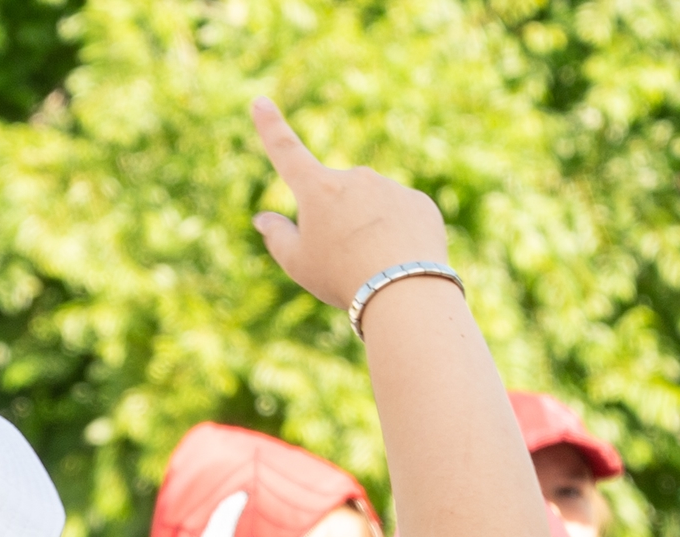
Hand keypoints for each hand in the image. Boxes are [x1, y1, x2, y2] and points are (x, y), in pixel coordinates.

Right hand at [249, 98, 450, 312]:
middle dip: (337, 220)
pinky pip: (401, 216)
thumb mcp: (298, 264)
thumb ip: (277, 237)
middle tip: (343, 261)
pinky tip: (399, 260)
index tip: (259, 101)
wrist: (404, 290)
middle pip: (337, 197)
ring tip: (374, 266)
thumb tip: (263, 218)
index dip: (270, 127)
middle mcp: (354, 178)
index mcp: (317, 189)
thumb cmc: (342, 278)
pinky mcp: (419, 202)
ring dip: (369, 230)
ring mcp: (389, 187)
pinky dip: (397, 235)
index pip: (286, 152)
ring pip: (372, 207)